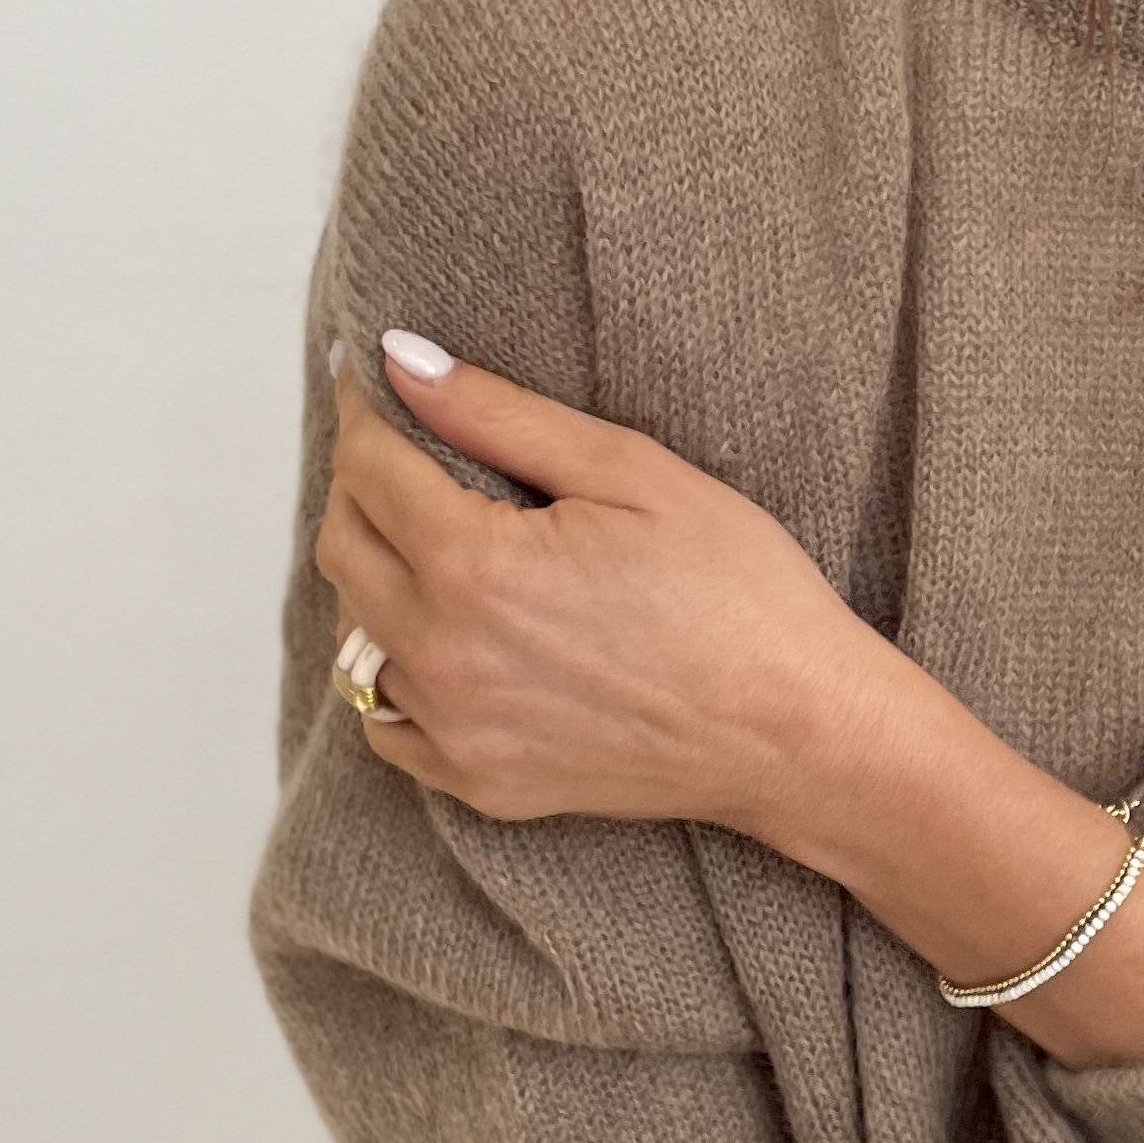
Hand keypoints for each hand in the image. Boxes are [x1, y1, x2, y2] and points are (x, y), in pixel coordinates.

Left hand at [315, 332, 887, 830]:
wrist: (798, 733)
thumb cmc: (740, 596)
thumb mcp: (632, 473)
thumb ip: (501, 415)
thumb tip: (400, 359)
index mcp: (477, 568)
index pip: (369, 470)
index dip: (364, 413)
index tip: (369, 381)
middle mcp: (446, 657)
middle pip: (344, 548)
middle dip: (360, 485)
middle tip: (403, 452)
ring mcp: (458, 731)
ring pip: (355, 636)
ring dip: (375, 576)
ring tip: (429, 539)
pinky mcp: (482, 782)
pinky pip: (386, 726)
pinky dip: (393, 675)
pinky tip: (440, 641)